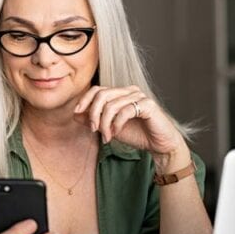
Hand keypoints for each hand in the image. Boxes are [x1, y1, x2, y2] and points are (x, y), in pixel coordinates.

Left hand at [74, 85, 188, 169]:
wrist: (159, 145)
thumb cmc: (136, 134)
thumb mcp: (109, 128)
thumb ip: (94, 120)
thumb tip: (75, 114)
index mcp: (120, 93)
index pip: (97, 89)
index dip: (85, 100)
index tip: (77, 113)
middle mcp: (130, 91)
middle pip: (102, 94)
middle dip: (93, 113)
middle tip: (93, 129)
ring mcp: (140, 96)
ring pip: (112, 104)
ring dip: (105, 123)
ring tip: (107, 136)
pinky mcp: (148, 105)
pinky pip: (125, 111)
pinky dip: (117, 123)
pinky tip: (116, 133)